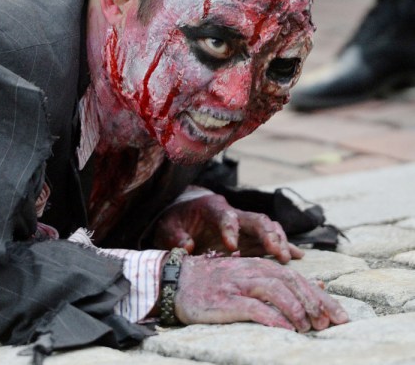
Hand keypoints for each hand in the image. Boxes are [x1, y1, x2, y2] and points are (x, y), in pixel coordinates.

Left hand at [154, 190, 303, 262]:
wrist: (184, 215)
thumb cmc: (175, 222)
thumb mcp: (167, 228)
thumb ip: (176, 236)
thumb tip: (189, 246)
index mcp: (212, 208)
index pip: (225, 216)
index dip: (230, 229)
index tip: (232, 247)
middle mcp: (233, 214)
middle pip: (255, 219)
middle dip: (267, 234)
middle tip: (277, 251)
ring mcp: (244, 226)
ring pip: (268, 227)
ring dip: (279, 241)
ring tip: (288, 258)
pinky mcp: (250, 238)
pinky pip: (271, 239)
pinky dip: (284, 246)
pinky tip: (298, 256)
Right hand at [175, 255, 348, 331]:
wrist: (176, 282)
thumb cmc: (214, 282)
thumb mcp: (248, 275)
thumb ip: (280, 279)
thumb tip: (321, 285)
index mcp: (259, 265)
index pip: (297, 278)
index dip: (321, 297)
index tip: (340, 317)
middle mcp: (251, 271)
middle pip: (291, 282)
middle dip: (315, 303)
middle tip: (331, 324)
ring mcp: (237, 285)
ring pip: (275, 290)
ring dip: (296, 309)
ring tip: (309, 327)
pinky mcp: (225, 300)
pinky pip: (253, 307)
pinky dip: (272, 317)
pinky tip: (285, 329)